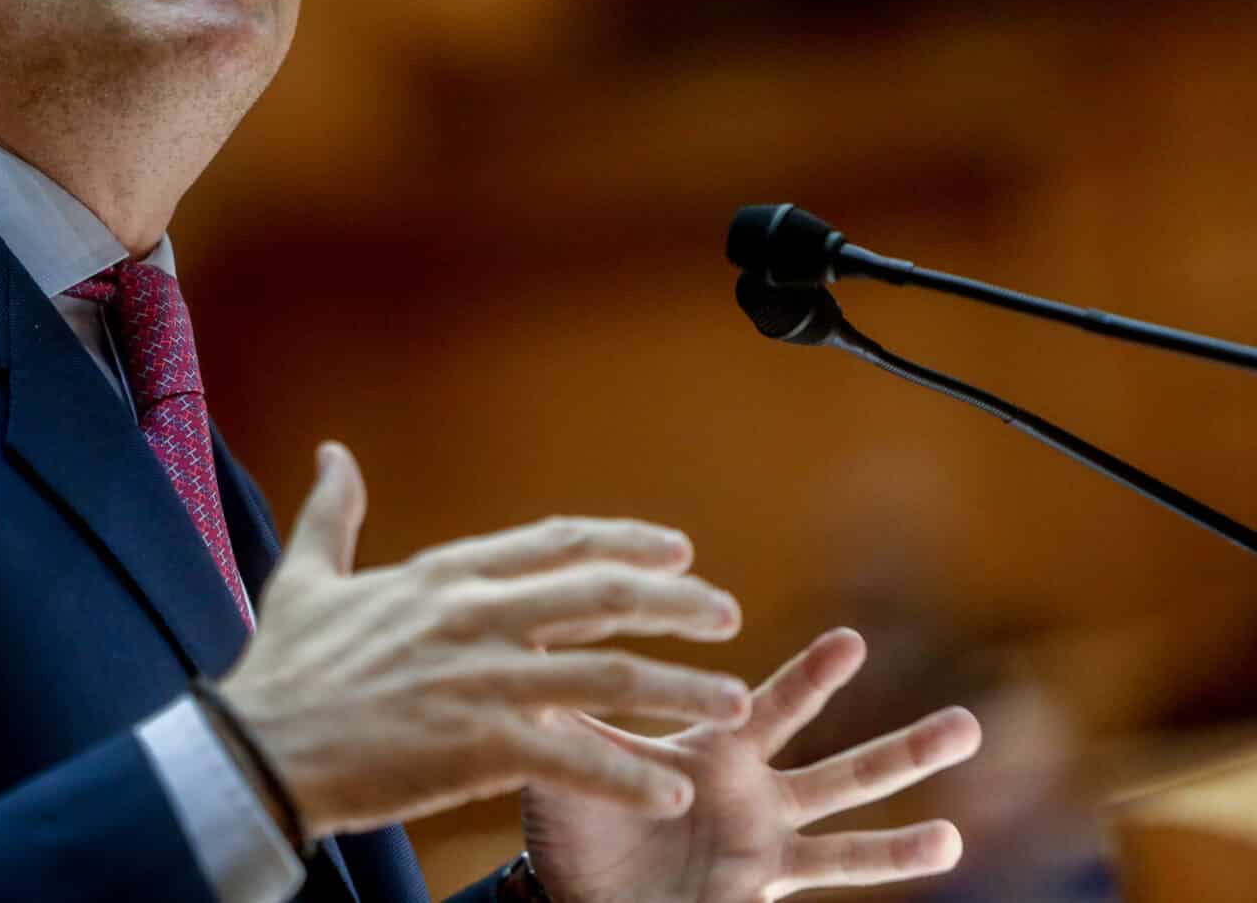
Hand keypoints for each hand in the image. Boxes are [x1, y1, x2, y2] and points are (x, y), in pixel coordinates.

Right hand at [220, 442, 751, 839]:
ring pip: (612, 676)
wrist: (258, 748)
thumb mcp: (305, 576)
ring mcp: (483, 680)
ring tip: (734, 702)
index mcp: (445, 575)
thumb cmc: (283, 667)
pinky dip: (633, 774)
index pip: (559, 543)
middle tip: (725, 614)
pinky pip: (579, 760)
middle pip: (604, 597)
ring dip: (682, 688)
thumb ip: (333, 513)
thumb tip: (333, 452)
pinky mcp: (479, 746)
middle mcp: (475, 616)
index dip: (626, 543)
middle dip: (678, 604)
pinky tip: (673, 787)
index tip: (676, 551)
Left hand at [522, 628, 981, 902]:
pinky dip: (887, 858)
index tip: (857, 640)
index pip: (775, 704)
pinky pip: (833, 867)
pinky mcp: (762, 881)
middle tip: (973, 720)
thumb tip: (538, 634)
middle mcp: (755, 793)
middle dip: (904, 743)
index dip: (816, 677)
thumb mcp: (570, 753)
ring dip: (907, 809)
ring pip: (851, 815)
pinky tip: (943, 842)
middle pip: (842, 761)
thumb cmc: (571, 822)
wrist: (569, 893)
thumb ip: (571, 701)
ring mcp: (767, 841)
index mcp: (715, 751)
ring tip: (963, 801)